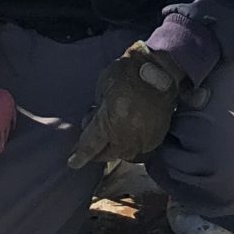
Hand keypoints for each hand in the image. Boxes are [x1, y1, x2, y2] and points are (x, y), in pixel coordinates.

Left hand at [68, 43, 181, 171]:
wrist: (160, 70)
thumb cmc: (127, 73)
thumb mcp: (102, 88)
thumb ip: (98, 109)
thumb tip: (95, 121)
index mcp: (109, 124)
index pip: (90, 146)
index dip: (80, 156)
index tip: (73, 163)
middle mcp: (125, 138)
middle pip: (107, 154)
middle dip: (98, 149)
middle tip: (96, 133)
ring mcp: (143, 140)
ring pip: (124, 153)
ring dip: (115, 145)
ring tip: (115, 127)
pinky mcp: (156, 139)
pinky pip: (139, 148)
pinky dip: (131, 142)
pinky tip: (129, 128)